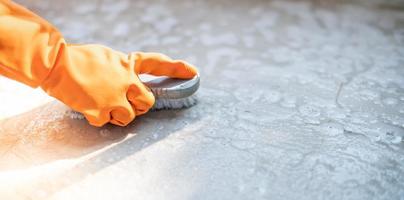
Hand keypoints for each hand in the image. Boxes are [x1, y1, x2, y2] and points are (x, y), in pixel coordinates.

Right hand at [40, 45, 196, 126]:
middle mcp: (126, 82)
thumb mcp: (108, 58)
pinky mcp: (100, 111)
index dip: (177, 69)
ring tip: (104, 103)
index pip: (158, 65)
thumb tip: (129, 83)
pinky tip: (89, 106)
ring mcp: (114, 98)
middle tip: (126, 102)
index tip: (194, 73)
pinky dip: (99, 118)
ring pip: (130, 117)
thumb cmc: (80, 59)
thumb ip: (123, 70)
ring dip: (119, 114)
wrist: (56, 64)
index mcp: (127, 65)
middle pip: (148, 102)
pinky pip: (106, 122)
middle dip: (140, 105)